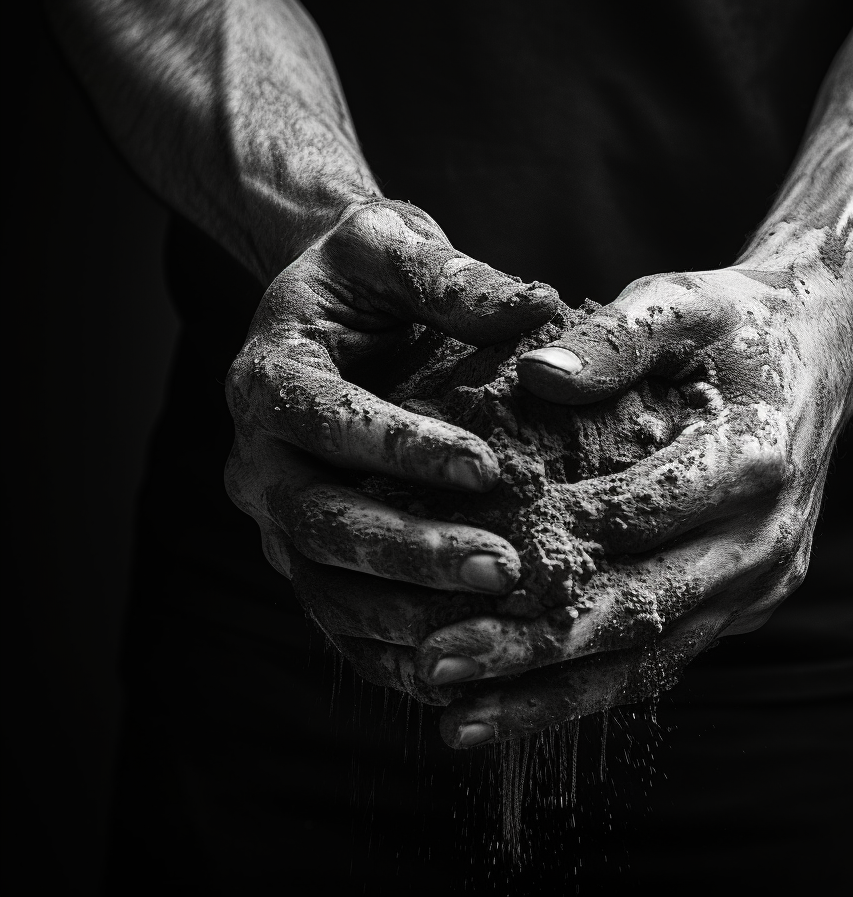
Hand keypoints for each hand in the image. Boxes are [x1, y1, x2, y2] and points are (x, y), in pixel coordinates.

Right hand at [224, 198, 559, 700]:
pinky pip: (337, 617)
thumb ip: (450, 274)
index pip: (327, 421)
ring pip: (325, 585)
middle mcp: (258, 458)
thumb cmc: (364, 276)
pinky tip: (459, 666)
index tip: (487, 469)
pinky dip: (389, 650)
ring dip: (405, 613)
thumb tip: (535, 307)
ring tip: (494, 627)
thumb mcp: (393, 245)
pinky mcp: (304, 556)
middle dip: (409, 551)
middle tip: (502, 567)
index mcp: (270, 377)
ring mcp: (277, 516)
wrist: (330, 313)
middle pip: (319, 521)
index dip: (400, 449)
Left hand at [414, 267, 852, 744]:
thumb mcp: (682, 301)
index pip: (643, 513)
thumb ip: (617, 336)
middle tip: (437, 663)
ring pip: (651, 659)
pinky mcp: (744, 606)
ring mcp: (760, 584)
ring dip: (554, 695)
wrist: (819, 353)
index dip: (556, 539)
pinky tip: (518, 706)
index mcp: (755, 458)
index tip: (465, 558)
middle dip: (536, 644)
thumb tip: (537, 376)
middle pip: (641, 608)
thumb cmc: (735, 324)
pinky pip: (664, 659)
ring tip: (460, 721)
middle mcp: (765, 539)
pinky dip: (590, 688)